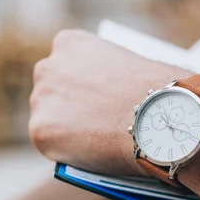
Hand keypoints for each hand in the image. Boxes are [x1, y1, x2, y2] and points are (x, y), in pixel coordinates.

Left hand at [29, 30, 190, 175]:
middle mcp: (48, 66)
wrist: (158, 115)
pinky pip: (51, 145)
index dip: (84, 86)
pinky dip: (66, 152)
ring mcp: (41, 99)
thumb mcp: (130, 67)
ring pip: (49, 119)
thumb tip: (111, 102)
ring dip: (65, 130)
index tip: (95, 102)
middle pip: (52, 91)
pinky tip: (87, 156)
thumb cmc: (159, 91)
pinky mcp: (41, 130)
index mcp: (70, 43)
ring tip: (91, 145)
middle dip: (69, 107)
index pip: (67, 65)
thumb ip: (111, 78)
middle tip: (91, 126)